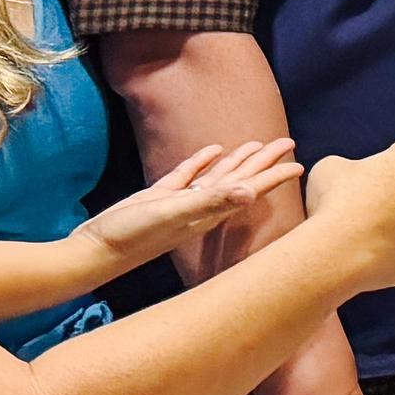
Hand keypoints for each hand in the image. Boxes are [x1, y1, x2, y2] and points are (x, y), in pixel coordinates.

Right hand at [72, 139, 300, 276]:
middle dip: (265, 161)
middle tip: (288, 142)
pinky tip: (212, 150)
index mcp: (210, 211)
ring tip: (258, 144)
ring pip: (218, 177)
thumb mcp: (172, 214)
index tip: (299, 162)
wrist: (95, 251)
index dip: (275, 175)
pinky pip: (189, 176)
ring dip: (238, 161)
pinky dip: (202, 162)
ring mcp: (181, 204)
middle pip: (242, 180)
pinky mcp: (161, 198)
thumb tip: (251, 192)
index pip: (251, 188)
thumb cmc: (132, 236)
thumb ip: (210, 202)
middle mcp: (202, 208)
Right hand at [301, 85, 394, 292]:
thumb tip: (358, 186)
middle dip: (387, 189)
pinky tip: (363, 249)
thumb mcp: (334, 169)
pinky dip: (383, 246)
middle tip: (355, 202)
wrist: (337, 257)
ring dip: (385, 218)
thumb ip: (356, 170)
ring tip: (355, 226)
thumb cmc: (334, 203)